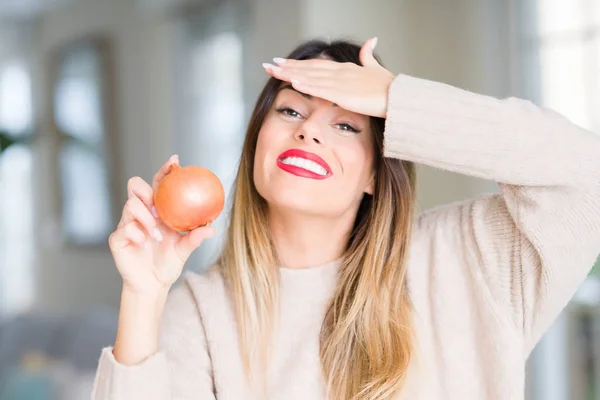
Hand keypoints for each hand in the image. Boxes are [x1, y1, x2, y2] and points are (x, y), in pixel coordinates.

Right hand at [108, 155, 215, 293]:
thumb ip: (195, 238)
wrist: (152, 285)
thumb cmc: (168, 264)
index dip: (165, 170)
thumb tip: (212, 228)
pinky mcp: (118, 239)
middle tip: (155, 201)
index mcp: (158, 211)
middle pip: (135, 186)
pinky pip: (124, 228)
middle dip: (145, 189)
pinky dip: (136, 233)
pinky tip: (144, 241)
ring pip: (130, 205)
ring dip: (144, 216)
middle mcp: (141, 214)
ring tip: (155, 232)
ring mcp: (127, 225)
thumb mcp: (184, 250)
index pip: (159, 185)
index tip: (175, 161)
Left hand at [262, 37, 394, 117]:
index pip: (317, 65)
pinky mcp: (343, 94)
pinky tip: (294, 82)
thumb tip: (371, 39)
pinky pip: (321, 89)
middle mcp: (340, 72)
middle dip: (288, 67)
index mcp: (346, 69)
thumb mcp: (376, 68)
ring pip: (310, 77)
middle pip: (309, 69)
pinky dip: (306, 85)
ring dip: (291, 74)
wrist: (399, 96)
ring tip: (274, 72)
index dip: (299, 64)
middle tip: (269, 65)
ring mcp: (341, 82)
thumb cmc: (389, 86)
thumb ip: (369, 56)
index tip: (283, 63)